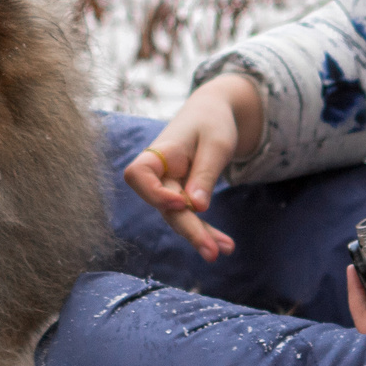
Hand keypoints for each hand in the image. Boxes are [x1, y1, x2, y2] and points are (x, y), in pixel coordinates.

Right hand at [121, 74, 261, 260]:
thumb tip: (197, 207)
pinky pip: (191, 216)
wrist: (213, 112)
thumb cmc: (213, 121)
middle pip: (165, 206)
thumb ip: (205, 173)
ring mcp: (169, 186)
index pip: (138, 175)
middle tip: (212, 253)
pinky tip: (227, 246)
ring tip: (225, 251)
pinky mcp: (182, 194)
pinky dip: (207, 230)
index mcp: (160, 152)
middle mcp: (159, 172)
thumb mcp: (217, 143)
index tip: (180, 202)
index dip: (153, 193)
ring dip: (200, 236)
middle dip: (188, 229)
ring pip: (178, 217)